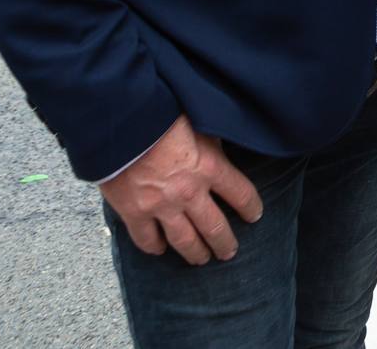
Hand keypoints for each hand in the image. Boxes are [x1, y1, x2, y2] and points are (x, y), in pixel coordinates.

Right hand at [99, 114, 262, 264]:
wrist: (121, 122)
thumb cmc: (163, 115)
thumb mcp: (201, 124)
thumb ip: (213, 144)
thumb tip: (221, 151)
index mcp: (210, 168)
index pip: (242, 195)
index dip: (251, 208)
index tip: (255, 216)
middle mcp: (189, 193)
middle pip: (215, 227)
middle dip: (225, 243)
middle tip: (230, 252)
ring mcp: (161, 206)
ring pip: (184, 240)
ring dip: (195, 253)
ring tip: (201, 259)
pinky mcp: (133, 212)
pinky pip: (146, 239)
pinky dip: (154, 247)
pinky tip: (160, 250)